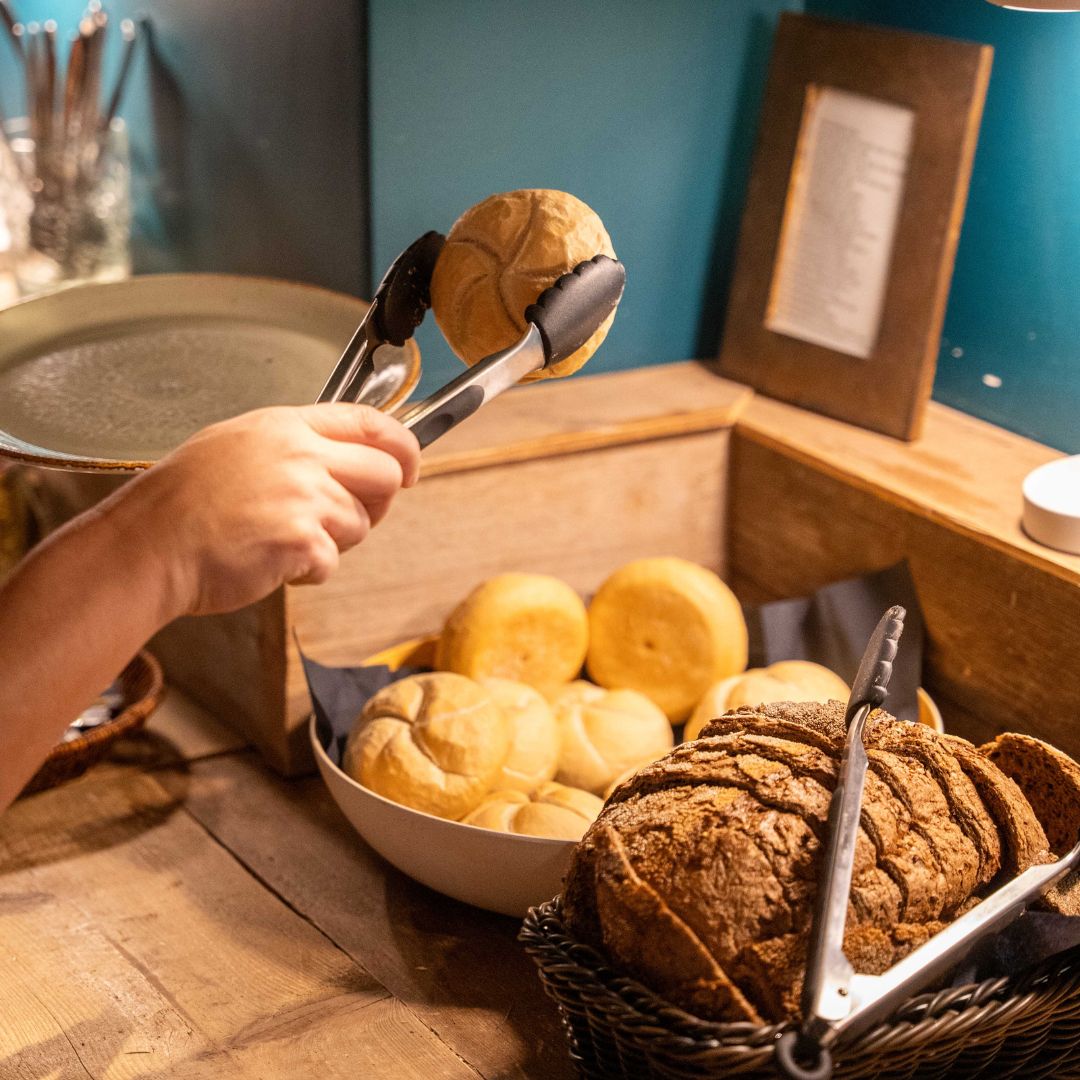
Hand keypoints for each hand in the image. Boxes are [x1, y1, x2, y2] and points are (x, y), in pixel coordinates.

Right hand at [96, 404, 419, 617]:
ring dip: (330, 541)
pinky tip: (270, 562)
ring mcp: (303, 497)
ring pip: (359, 524)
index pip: (370, 422)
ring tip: (279, 539)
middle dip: (377, 503)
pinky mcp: (301, 540)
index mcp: (286, 426)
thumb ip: (293, 446)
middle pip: (385, 474)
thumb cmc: (183, 504)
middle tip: (342, 518)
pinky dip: (307, 571)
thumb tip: (343, 459)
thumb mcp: (236, 445)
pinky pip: (331, 561)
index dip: (402, 446)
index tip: (410, 466)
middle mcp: (301, 455)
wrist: (148, 546)